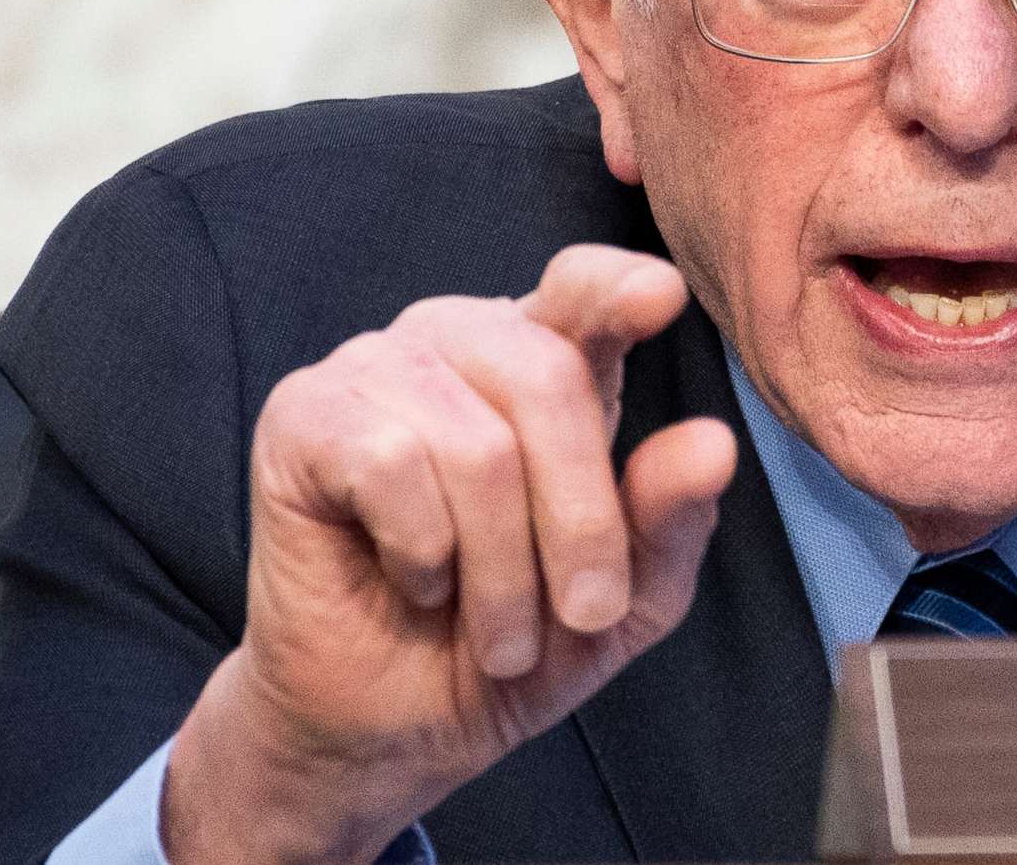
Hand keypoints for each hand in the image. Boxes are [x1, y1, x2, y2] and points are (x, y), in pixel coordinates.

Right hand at [161, 245, 736, 864]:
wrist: (393, 728)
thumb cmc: (514, 644)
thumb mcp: (621, 601)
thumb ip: (668, 520)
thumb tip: (714, 443)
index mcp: (547, 355)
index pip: (583, 288)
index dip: (619, 288)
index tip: (662, 297)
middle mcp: (460, 339)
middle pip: (548, 377)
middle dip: (581, 520)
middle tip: (582, 615)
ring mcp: (374, 366)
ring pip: (475, 443)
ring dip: (499, 568)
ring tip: (498, 631)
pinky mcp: (301, 415)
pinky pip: (388, 463)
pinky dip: (422, 551)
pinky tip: (416, 582)